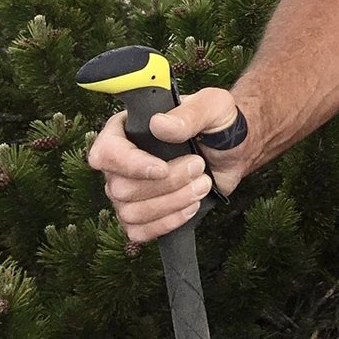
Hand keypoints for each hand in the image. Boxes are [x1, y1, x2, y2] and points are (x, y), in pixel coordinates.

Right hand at [86, 87, 248, 244]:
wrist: (233, 152)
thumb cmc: (218, 123)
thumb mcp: (214, 106)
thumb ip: (191, 112)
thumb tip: (159, 124)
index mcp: (127, 130)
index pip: (105, 152)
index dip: (130, 165)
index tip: (162, 168)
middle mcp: (119, 163)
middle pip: (121, 188)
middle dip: (167, 184)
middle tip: (199, 166)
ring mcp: (127, 192)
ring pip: (130, 213)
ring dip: (172, 203)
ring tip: (203, 184)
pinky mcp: (141, 215)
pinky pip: (138, 232)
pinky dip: (167, 223)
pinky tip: (191, 207)